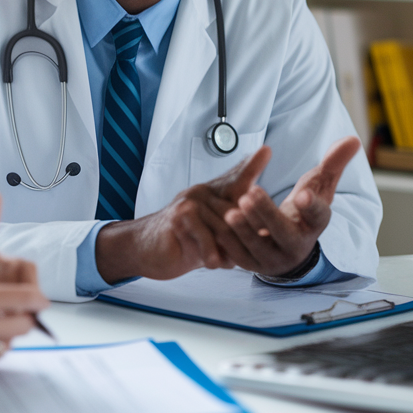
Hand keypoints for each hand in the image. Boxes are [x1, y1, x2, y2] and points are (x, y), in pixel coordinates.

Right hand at [95, 148, 272, 282]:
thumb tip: (262, 235)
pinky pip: (208, 238)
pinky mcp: (180, 216)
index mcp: (212, 194)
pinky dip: (213, 255)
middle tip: (242, 253)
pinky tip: (211, 262)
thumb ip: (233, 230)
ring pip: (226, 227)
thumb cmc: (183, 240)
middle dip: (246, 236)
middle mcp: (202, 193)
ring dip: (228, 251)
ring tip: (223, 261)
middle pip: (239, 212)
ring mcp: (191, 202)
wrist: (146, 248)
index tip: (267, 151)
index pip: (237, 179)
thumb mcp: (212, 234)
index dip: (252, 165)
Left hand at [210, 136, 360, 276]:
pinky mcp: (254, 265)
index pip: (318, 216)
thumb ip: (333, 163)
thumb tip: (354, 139)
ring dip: (245, 230)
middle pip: (283, 233)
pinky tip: (218, 227)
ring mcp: (275, 258)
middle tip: (250, 193)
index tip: (302, 194)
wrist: (288, 244)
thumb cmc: (303, 210)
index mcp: (314, 225)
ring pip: (259, 247)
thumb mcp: (319, 186)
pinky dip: (229, 243)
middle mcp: (297, 245)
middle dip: (267, 214)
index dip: (311, 206)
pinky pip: (240, 257)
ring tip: (231, 210)